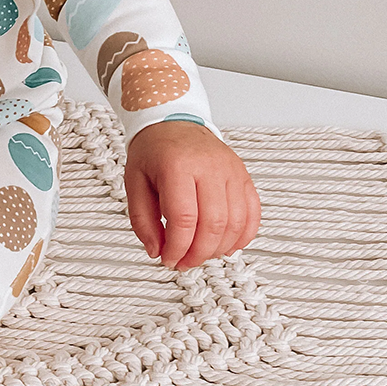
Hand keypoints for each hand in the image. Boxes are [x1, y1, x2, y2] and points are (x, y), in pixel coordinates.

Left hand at [125, 120, 260, 269]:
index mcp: (178, 165)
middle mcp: (210, 166)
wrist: (174, 122)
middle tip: (184, 263)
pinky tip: (226, 247)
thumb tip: (157, 251)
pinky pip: (253, 213)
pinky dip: (243, 236)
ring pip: (236, 222)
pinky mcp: (244, 176)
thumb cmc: (154, 152)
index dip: (177, 247)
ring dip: (219, 249)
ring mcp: (231, 170)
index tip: (168, 259)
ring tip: (200, 255)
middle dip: (198, 253)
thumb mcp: (134, 181)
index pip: (184, 218)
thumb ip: (142, 220)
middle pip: (214, 224)